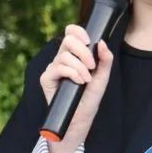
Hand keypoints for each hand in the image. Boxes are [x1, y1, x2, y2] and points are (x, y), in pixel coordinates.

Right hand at [40, 25, 113, 152]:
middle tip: (92, 66)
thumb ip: (105, 60)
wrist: (79, 120)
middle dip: (83, 50)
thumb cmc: (89, 99)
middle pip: (67, 40)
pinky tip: (79, 82)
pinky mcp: (46, 79)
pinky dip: (72, 72)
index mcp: (74, 55)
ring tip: (86, 80)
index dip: (78, 31)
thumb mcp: (102, 78)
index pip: (71, 33)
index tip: (90, 41)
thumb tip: (102, 43)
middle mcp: (62, 59)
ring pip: (64, 55)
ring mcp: (53, 68)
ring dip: (79, 66)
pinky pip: (57, 67)